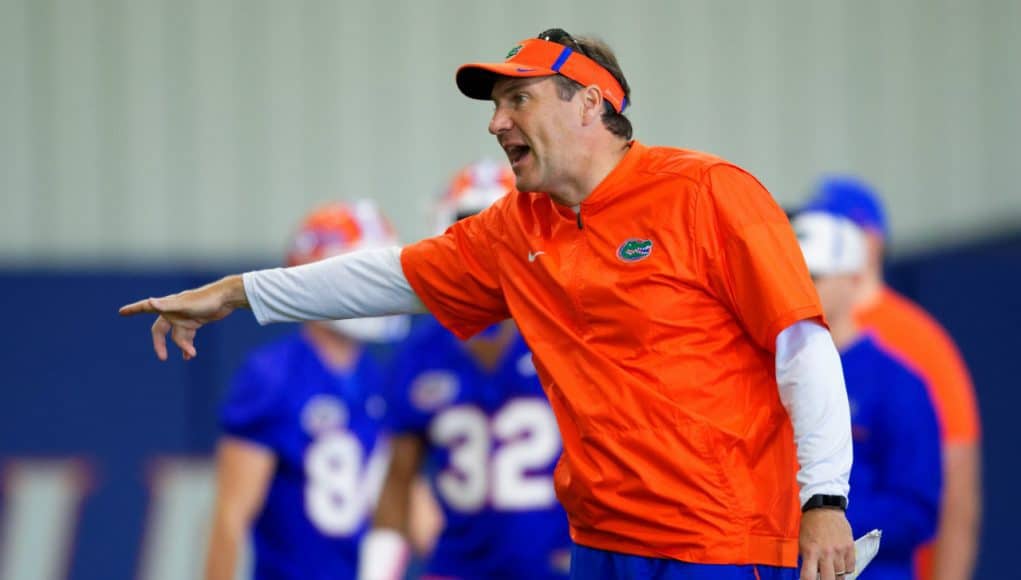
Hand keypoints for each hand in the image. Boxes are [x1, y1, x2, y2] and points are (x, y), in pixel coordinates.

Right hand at [119, 275, 247, 360]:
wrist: (227, 298)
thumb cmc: (206, 299)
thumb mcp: (186, 304)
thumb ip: (167, 305)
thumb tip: (149, 301)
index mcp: (168, 305)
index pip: (146, 307)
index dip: (133, 309)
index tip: (121, 312)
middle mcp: (174, 311)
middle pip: (160, 330)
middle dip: (160, 344)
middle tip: (162, 357)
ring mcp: (184, 317)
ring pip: (177, 336)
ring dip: (182, 346)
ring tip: (191, 355)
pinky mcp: (195, 321)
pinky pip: (187, 337)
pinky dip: (187, 346)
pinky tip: (190, 355)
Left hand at [800, 508, 854, 579]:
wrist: (824, 507)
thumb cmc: (811, 524)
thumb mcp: (802, 541)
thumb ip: (806, 558)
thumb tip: (809, 573)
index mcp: (811, 551)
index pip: (809, 576)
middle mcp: (826, 553)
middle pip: (828, 579)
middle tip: (823, 578)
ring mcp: (840, 551)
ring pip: (841, 575)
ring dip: (836, 576)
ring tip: (832, 573)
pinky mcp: (850, 547)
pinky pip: (851, 567)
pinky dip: (846, 569)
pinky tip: (841, 566)